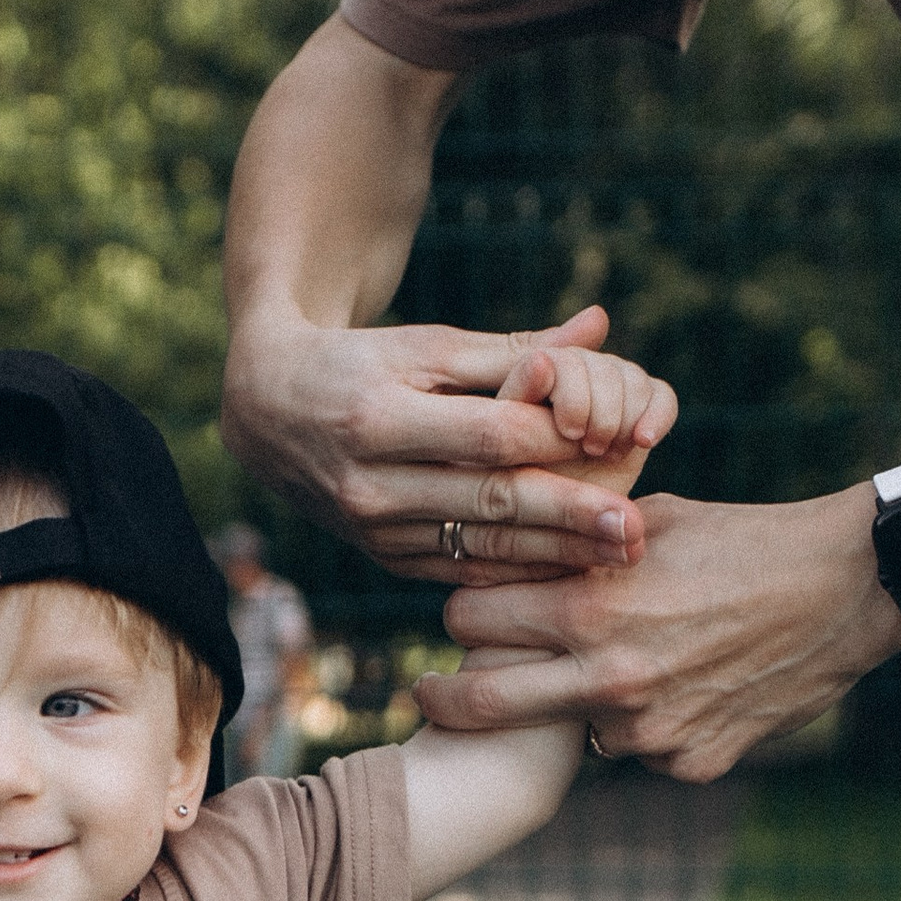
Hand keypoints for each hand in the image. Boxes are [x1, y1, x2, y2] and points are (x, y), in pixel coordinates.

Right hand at [221, 300, 673, 583]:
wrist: (267, 414)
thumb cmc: (361, 364)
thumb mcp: (426, 345)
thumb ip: (514, 349)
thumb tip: (601, 328)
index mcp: (379, 419)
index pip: (487, 436)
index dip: (556, 441)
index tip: (620, 442)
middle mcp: (370, 483)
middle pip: (488, 502)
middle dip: (567, 515)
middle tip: (632, 526)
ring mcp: (374, 529)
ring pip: (478, 547)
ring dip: (553, 554)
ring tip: (618, 554)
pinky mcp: (383, 558)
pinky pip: (459, 571)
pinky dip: (517, 572)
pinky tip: (569, 570)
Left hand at [422, 482, 900, 782]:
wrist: (850, 589)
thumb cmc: (744, 539)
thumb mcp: (648, 521)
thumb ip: (570, 544)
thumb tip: (499, 552)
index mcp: (589, 609)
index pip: (468, 623)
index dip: (463, 617)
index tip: (464, 620)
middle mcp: (609, 679)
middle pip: (480, 702)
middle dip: (450, 695)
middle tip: (433, 693)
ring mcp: (650, 731)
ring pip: (572, 728)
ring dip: (579, 705)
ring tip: (631, 661)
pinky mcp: (690, 762)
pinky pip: (641, 749)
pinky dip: (647, 725)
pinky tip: (686, 685)